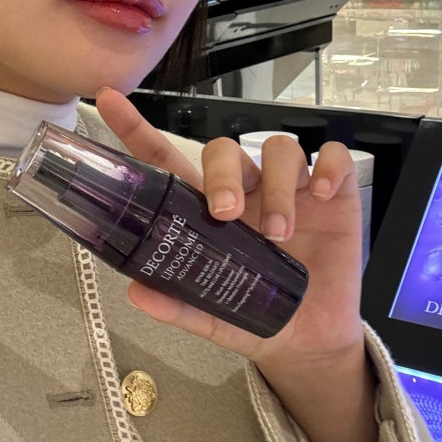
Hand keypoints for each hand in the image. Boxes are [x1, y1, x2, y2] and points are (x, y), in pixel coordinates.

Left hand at [96, 88, 382, 441]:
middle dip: (222, 173)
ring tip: (279, 233)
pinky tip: (321, 194)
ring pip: (278, 149)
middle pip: (224, 149)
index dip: (137, 130)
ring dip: (276, 186)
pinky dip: (327, 168)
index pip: (168, 160)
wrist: (312, 339)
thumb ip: (178, 305)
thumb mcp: (215, 317)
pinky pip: (331, 156)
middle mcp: (245, 190)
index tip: (110, 101)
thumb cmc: (258, 318)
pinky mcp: (331, 194)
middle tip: (225, 213)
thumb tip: (136, 293)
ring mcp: (288, 189)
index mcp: (207, 212)